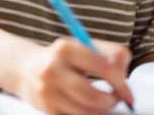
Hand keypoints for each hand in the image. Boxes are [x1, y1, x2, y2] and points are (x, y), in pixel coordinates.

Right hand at [14, 37, 132, 114]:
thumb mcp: (85, 46)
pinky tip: (86, 108)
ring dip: (101, 112)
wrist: (25, 69)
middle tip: (115, 100)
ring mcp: (47, 92)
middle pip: (93, 97)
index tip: (128, 93)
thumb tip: (124, 73)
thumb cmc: (64, 58)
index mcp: (65, 49)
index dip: (121, 84)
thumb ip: (111, 53)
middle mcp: (52, 70)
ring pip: (86, 113)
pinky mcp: (46, 110)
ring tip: (102, 103)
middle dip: (111, 102)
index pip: (104, 69)